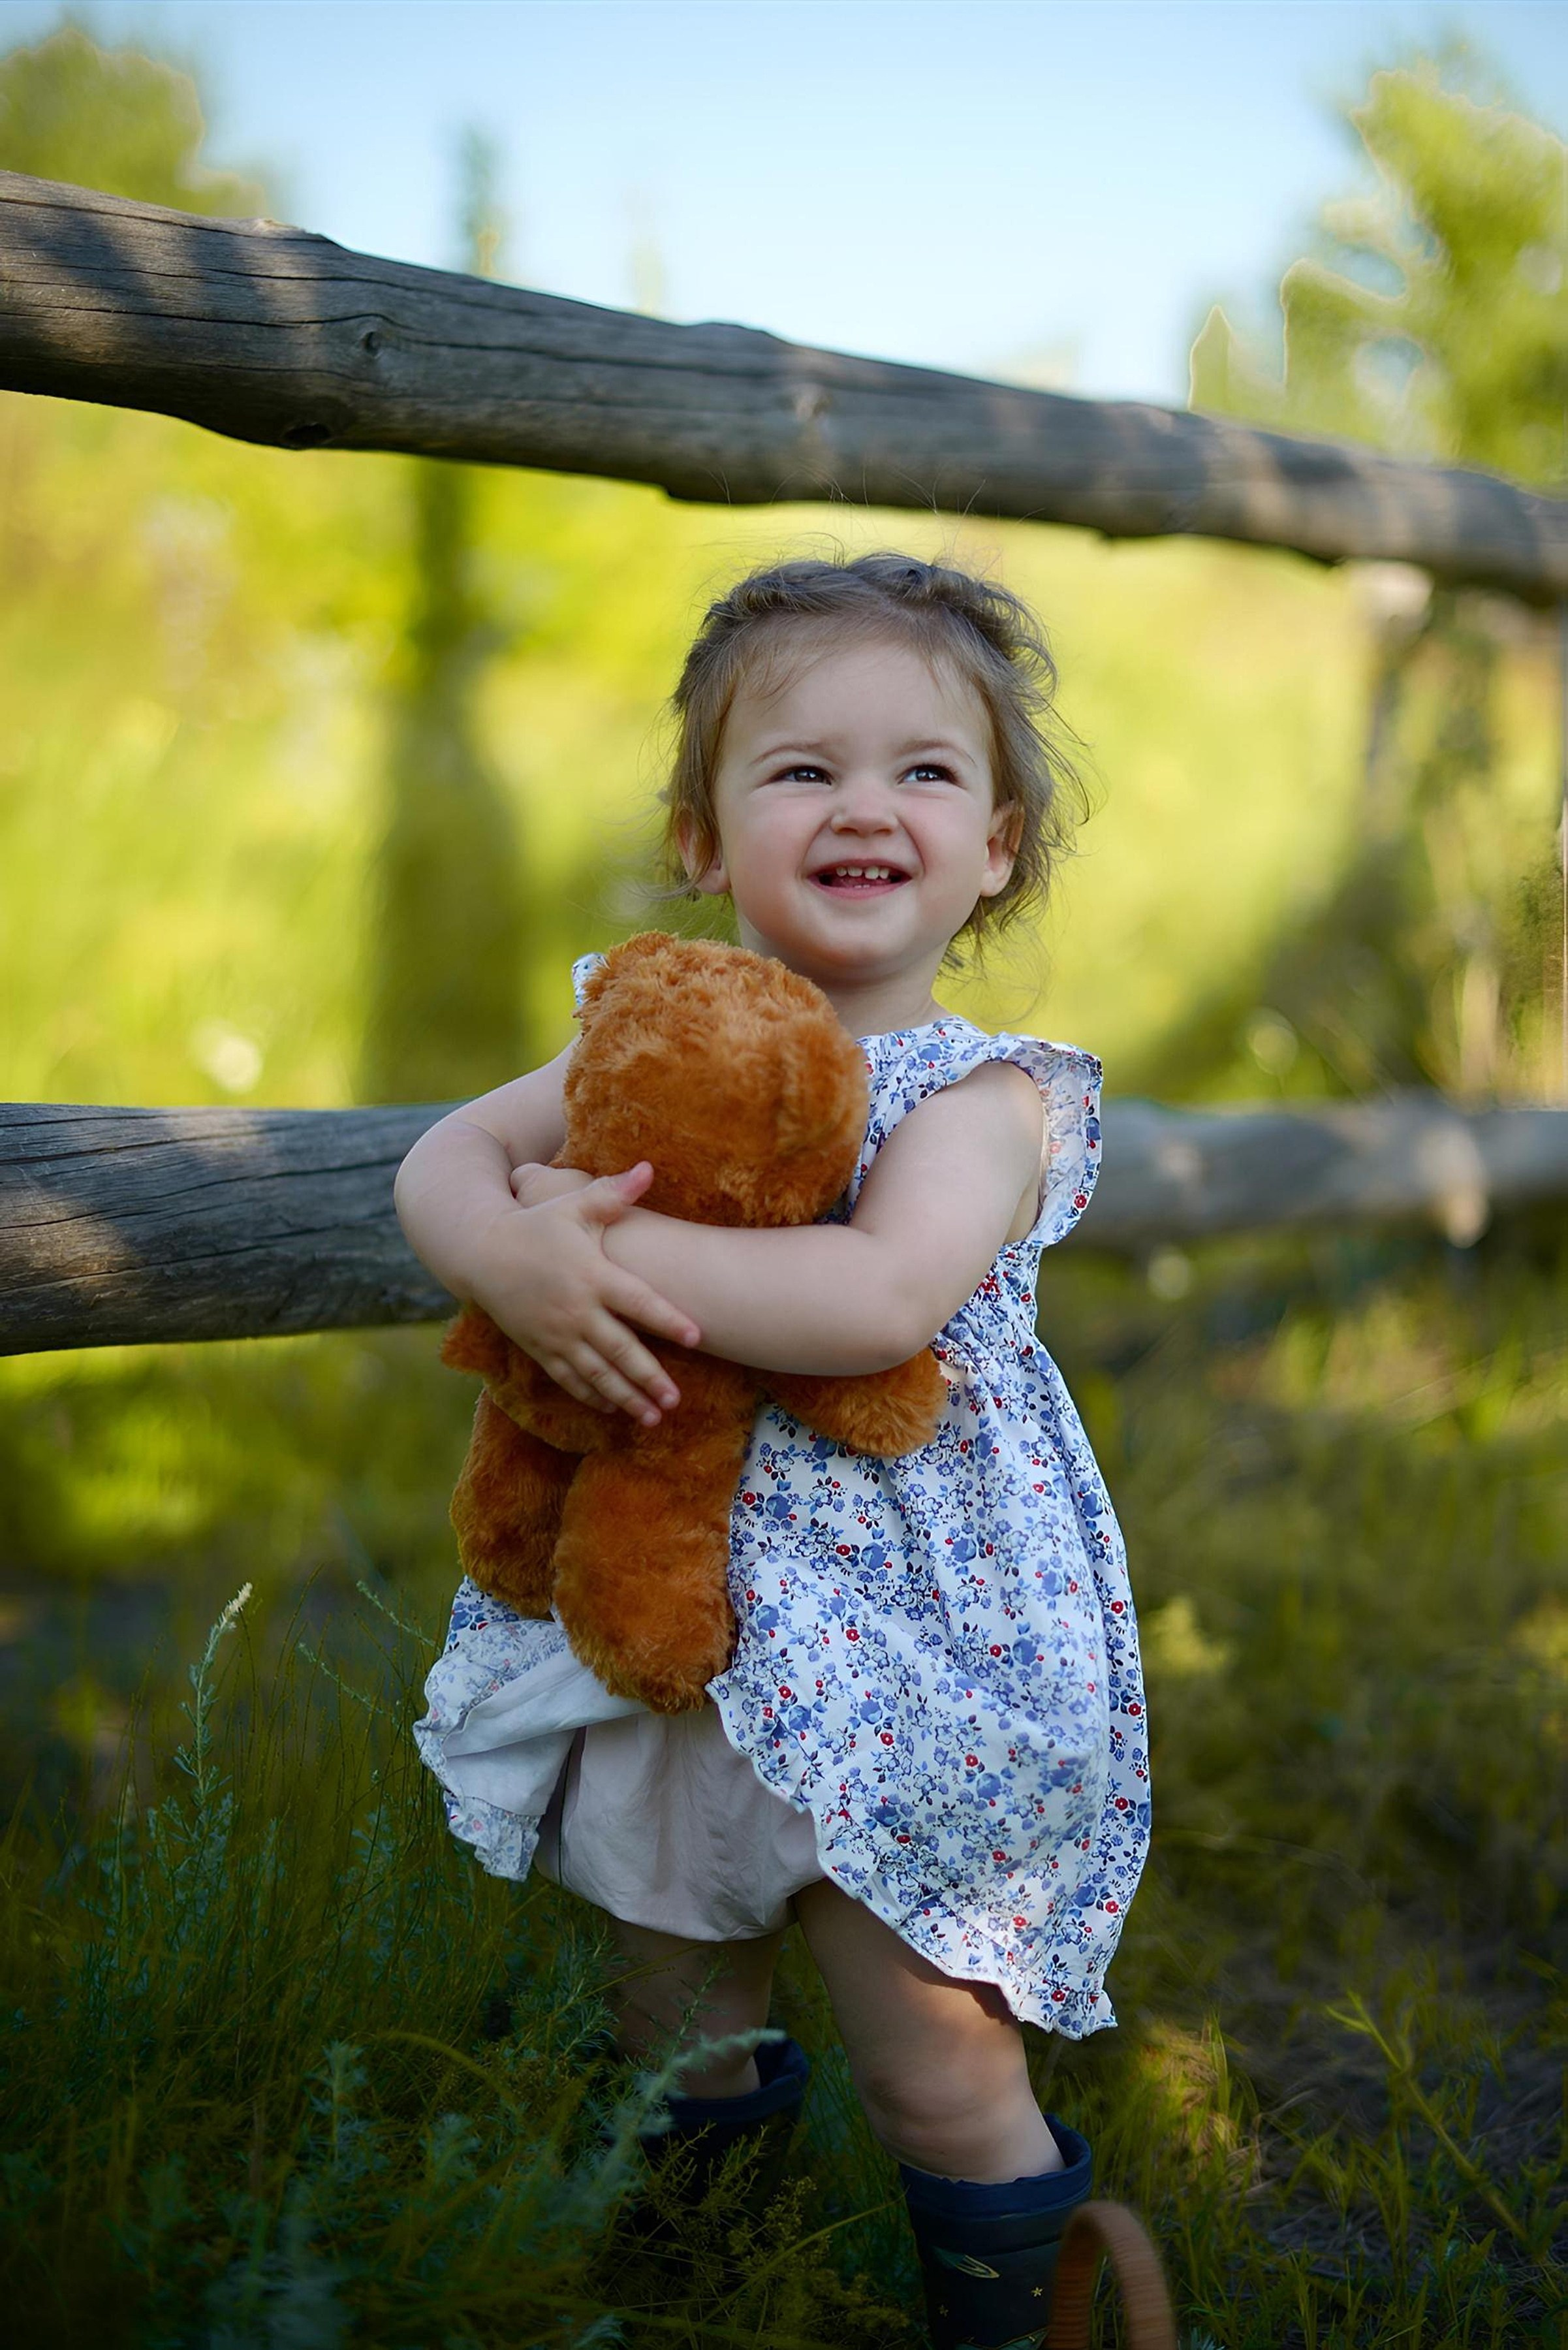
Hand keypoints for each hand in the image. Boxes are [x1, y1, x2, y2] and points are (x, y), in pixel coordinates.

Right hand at [472, 1161, 700, 1424]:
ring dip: (625, 1397)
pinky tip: (612, 1409)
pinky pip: (569, 1378)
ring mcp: (557, 1333)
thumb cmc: (534, 1225)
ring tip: (652, 1417)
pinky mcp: (539, 1347)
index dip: (670, 1321)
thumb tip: (649, 1168)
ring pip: (597, 1373)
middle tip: (676, 1400)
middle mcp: (577, 1310)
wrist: (480, 1251)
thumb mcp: (572, 1205)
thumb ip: (613, 1193)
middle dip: (650, 1378)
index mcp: (593, 1275)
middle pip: (621, 1349)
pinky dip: (591, 1395)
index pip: (639, 1303)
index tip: (698, 1337)